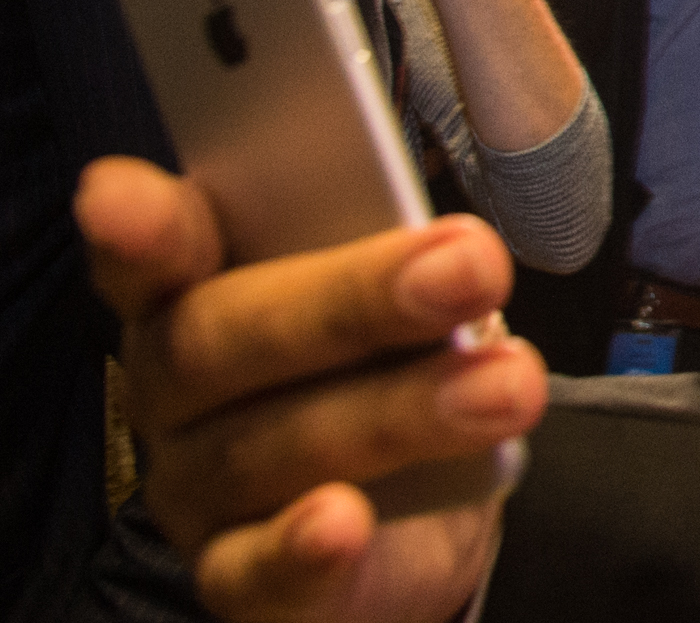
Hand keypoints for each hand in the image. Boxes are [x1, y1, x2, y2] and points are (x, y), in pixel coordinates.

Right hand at [76, 158, 537, 622]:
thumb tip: (444, 229)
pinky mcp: (241, 575)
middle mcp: (179, 390)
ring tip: (507, 386)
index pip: (153, 252)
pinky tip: (345, 523)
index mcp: (199, 291)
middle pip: (224, 338)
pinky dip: (301, 549)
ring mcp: (199, 488)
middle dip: (352, 298)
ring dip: (399, 412)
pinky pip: (255, 572)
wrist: (435, 494)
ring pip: (268, 448)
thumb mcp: (399, 283)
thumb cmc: (392, 356)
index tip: (121, 196)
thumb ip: (385, 239)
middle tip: (471, 265)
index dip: (136, 228)